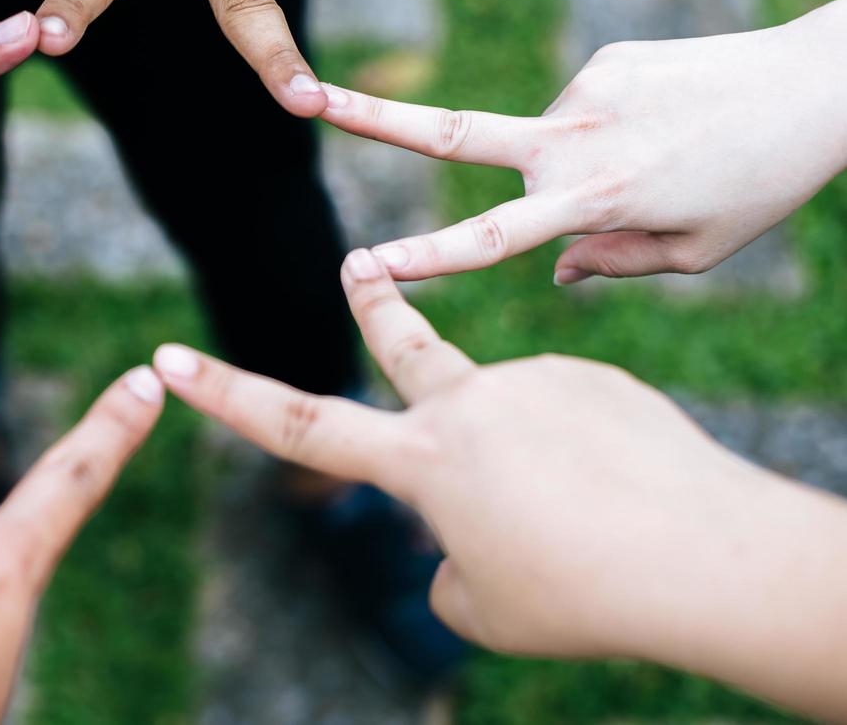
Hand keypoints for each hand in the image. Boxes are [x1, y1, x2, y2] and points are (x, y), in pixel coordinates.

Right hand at [153, 251, 846, 718]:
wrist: (706, 554)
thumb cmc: (582, 594)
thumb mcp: (486, 607)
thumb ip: (450, 562)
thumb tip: (464, 527)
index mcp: (423, 460)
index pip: (301, 423)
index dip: (226, 394)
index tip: (168, 357)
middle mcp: (468, 402)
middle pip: (401, 341)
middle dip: (372, 303)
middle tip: (355, 267)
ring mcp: (532, 379)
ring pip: (507, 423)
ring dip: (527, 467)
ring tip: (582, 520)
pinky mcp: (593, 375)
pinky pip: (566, 420)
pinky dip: (578, 459)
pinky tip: (616, 492)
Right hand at [316, 0, 846, 281]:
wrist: (819, 84)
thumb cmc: (760, 184)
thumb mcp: (695, 252)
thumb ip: (611, 262)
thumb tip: (555, 266)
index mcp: (595, 201)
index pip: (488, 240)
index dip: (421, 261)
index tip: (362, 267)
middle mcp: (572, 141)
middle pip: (449, 133)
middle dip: (368, 115)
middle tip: (300, 93)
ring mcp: (583, 92)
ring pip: (546, 144)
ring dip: (582, 163)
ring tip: (665, 159)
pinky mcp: (602, 58)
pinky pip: (582, 107)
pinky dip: (609, 128)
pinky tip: (667, 123)